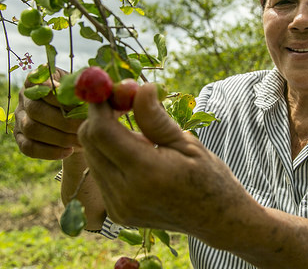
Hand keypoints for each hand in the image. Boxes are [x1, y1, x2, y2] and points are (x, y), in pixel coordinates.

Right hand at [14, 68, 83, 159]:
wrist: (76, 118)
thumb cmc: (80, 98)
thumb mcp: (80, 87)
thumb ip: (80, 86)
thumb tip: (87, 89)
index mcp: (36, 80)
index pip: (38, 85)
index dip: (56, 95)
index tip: (76, 102)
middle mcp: (24, 97)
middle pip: (36, 110)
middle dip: (64, 121)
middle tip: (84, 127)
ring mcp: (19, 118)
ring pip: (32, 129)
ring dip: (59, 137)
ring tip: (80, 141)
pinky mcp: (20, 137)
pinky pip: (29, 148)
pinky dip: (49, 152)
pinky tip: (69, 151)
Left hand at [79, 83, 256, 238]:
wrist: (217, 220)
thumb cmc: (209, 176)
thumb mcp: (187, 142)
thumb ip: (155, 117)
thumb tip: (138, 87)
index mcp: (147, 173)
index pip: (102, 131)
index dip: (99, 104)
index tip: (108, 86)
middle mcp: (126, 193)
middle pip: (90, 142)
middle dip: (99, 116)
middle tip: (122, 101)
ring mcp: (118, 206)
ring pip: (92, 156)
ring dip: (105, 135)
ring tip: (139, 133)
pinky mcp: (116, 212)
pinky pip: (100, 172)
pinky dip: (110, 155)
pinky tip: (136, 155)